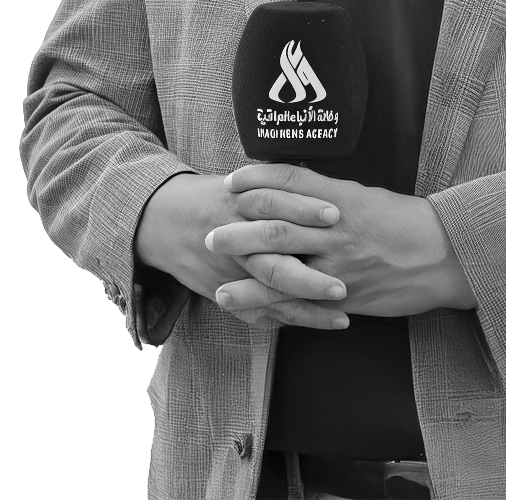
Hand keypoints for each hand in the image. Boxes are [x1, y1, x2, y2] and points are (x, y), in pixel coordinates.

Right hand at [133, 171, 349, 329]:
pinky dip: (285, 319)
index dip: (304, 208)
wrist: (163, 221)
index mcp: (238, 203)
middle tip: (342, 286)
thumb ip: (278, 186)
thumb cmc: (214, 197)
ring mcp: (229, 270)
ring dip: (305, 308)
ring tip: (341, 319)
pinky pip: (256, 312)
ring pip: (268, 294)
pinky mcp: (223, 291)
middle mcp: (235, 239)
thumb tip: (324, 184)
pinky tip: (316, 324)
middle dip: (307, 277)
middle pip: (272, 259)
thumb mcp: (241, 182)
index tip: (336, 214)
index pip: (273, 203)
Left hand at [207, 163, 476, 318]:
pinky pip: (301, 304)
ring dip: (246, 275)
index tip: (233, 180)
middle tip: (209, 233)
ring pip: (284, 269)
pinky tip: (246, 309)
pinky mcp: (346, 296)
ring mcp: (340, 266)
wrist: (444, 255)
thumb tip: (291, 186)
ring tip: (216, 281)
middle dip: (240, 231)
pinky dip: (270, 307)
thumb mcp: (367, 197)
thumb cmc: (405, 221)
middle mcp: (337, 230)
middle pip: (279, 227)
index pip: (292, 183)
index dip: (259, 180)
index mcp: (342, 199)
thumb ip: (329, 194)